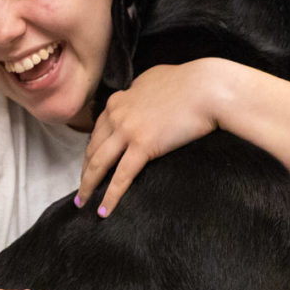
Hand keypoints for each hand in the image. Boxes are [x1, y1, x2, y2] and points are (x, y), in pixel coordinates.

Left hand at [76, 60, 224, 215]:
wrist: (207, 88)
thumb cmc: (190, 82)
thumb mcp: (154, 78)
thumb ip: (140, 91)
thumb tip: (138, 96)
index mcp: (119, 100)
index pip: (98, 130)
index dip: (91, 149)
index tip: (89, 163)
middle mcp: (117, 114)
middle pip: (93, 148)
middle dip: (84, 170)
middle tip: (81, 188)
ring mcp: (127, 130)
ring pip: (99, 163)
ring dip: (88, 185)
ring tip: (82, 203)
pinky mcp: (143, 145)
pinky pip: (121, 177)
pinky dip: (110, 196)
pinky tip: (104, 210)